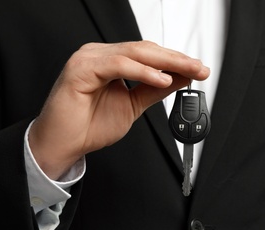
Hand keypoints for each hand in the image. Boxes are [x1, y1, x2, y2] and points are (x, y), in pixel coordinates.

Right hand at [29, 41, 209, 179]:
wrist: (64, 144)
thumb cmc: (89, 126)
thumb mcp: (132, 106)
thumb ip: (153, 90)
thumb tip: (178, 79)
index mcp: (111, 61)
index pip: (148, 54)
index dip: (175, 61)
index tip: (198, 70)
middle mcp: (100, 55)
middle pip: (146, 50)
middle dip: (177, 60)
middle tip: (200, 69)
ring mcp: (89, 59)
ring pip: (135, 53)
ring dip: (166, 62)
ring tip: (188, 72)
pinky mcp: (81, 69)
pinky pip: (118, 65)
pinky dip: (143, 72)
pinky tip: (161, 79)